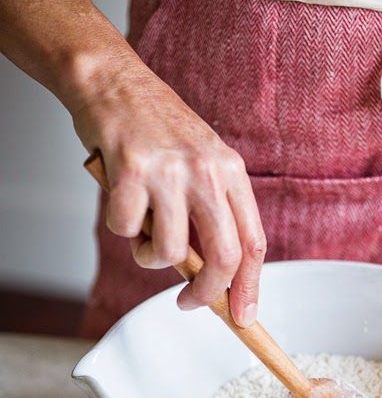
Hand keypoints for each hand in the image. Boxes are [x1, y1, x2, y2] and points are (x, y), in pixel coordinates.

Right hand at [71, 57, 265, 325]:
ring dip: (149, 255)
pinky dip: (120, 226)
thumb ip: (211, 210)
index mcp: (231, 172)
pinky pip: (126, 229)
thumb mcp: (201, 162)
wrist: (113, 81)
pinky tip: (120, 197)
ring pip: (170, 252)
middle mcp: (207, 171)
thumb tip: (213, 275)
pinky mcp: (131, 170)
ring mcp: (170, 171)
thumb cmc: (156, 128)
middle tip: (188, 302)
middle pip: (223, 257)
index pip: (253, 243)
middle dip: (206, 293)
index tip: (242, 316)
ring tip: (142, 228)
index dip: (250, 287)